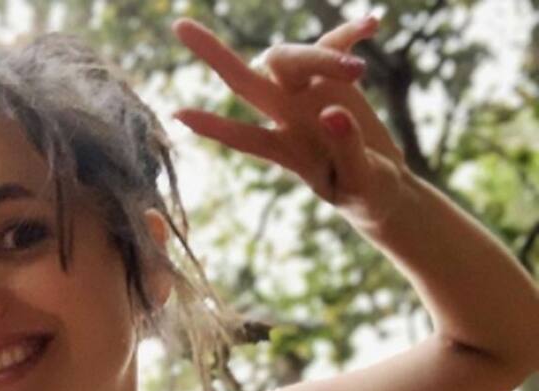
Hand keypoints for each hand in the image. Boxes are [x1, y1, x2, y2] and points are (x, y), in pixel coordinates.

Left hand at [172, 16, 411, 228]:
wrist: (382, 185)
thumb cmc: (366, 194)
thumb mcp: (362, 182)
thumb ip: (346, 149)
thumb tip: (331, 112)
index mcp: (286, 151)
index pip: (244, 137)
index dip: (214, 126)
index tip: (178, 113)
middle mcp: (286, 117)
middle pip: (245, 81)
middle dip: (213, 55)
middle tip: (180, 27)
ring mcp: (306, 94)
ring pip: (291, 58)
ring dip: (322, 56)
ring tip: (359, 71)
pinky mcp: (332, 78)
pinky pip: (332, 45)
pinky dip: (348, 34)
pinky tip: (374, 24)